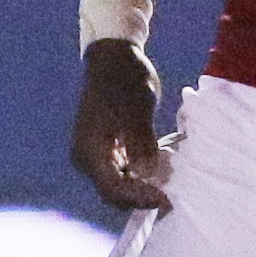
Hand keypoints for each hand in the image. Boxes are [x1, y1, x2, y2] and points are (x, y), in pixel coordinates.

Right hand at [71, 43, 170, 212]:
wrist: (113, 57)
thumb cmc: (125, 80)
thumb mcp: (137, 110)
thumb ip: (141, 143)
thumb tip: (147, 174)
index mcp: (89, 150)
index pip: (113, 189)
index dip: (140, 198)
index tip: (166, 199)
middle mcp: (86, 157)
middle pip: (112, 193)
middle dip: (140, 199)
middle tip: (169, 198)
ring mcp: (93, 154)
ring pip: (116, 186)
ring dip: (140, 189)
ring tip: (166, 187)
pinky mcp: (104, 149)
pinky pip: (119, 173)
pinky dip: (137, 178)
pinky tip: (157, 174)